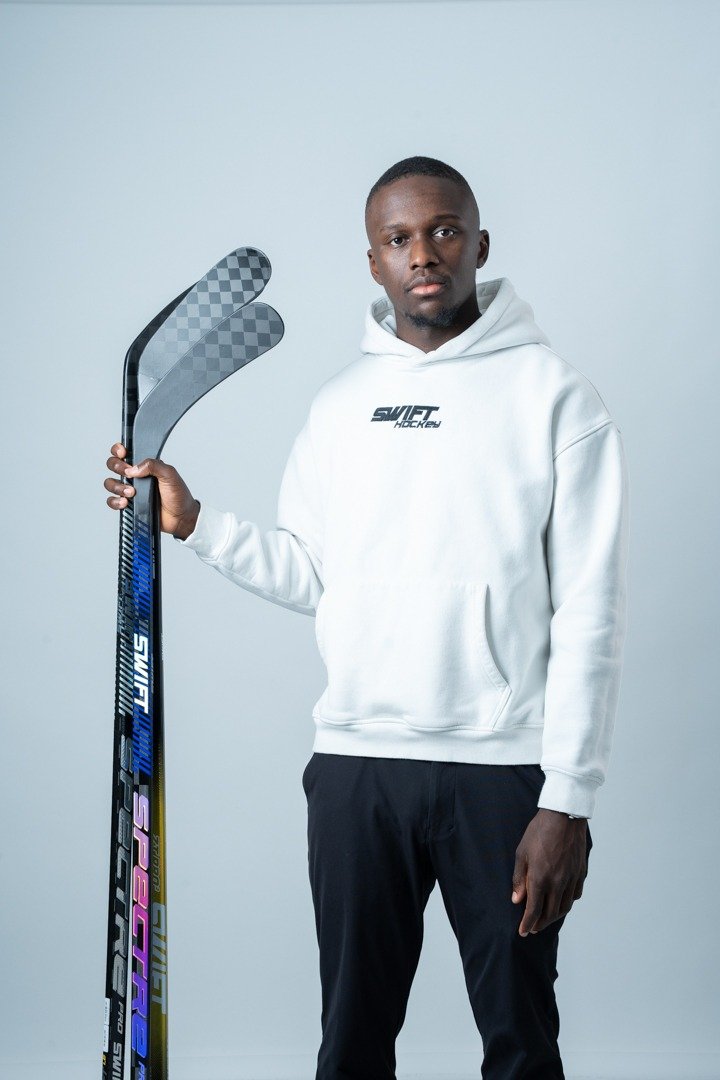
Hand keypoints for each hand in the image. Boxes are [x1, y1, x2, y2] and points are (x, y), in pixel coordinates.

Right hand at [104, 442, 200, 539]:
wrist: (181, 518)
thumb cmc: (178, 495)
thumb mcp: (170, 474)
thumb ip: (153, 465)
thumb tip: (133, 469)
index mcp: (144, 465)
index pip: (124, 452)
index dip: (118, 450)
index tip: (122, 453)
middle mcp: (135, 476)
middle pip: (113, 465)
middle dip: (117, 467)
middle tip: (128, 474)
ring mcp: (130, 490)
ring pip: (110, 483)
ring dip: (117, 486)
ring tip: (131, 493)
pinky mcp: (128, 505)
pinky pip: (112, 501)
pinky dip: (115, 501)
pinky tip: (125, 503)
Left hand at [511, 809, 588, 935]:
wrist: (564, 816)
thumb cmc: (539, 831)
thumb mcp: (522, 853)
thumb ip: (519, 878)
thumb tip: (517, 900)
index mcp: (540, 878)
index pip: (534, 911)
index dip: (527, 924)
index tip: (523, 932)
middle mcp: (558, 883)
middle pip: (550, 913)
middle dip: (540, 924)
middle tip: (532, 928)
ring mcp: (571, 879)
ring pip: (564, 907)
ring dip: (554, 917)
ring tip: (546, 919)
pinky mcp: (580, 873)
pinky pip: (575, 895)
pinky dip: (567, 902)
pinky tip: (562, 901)